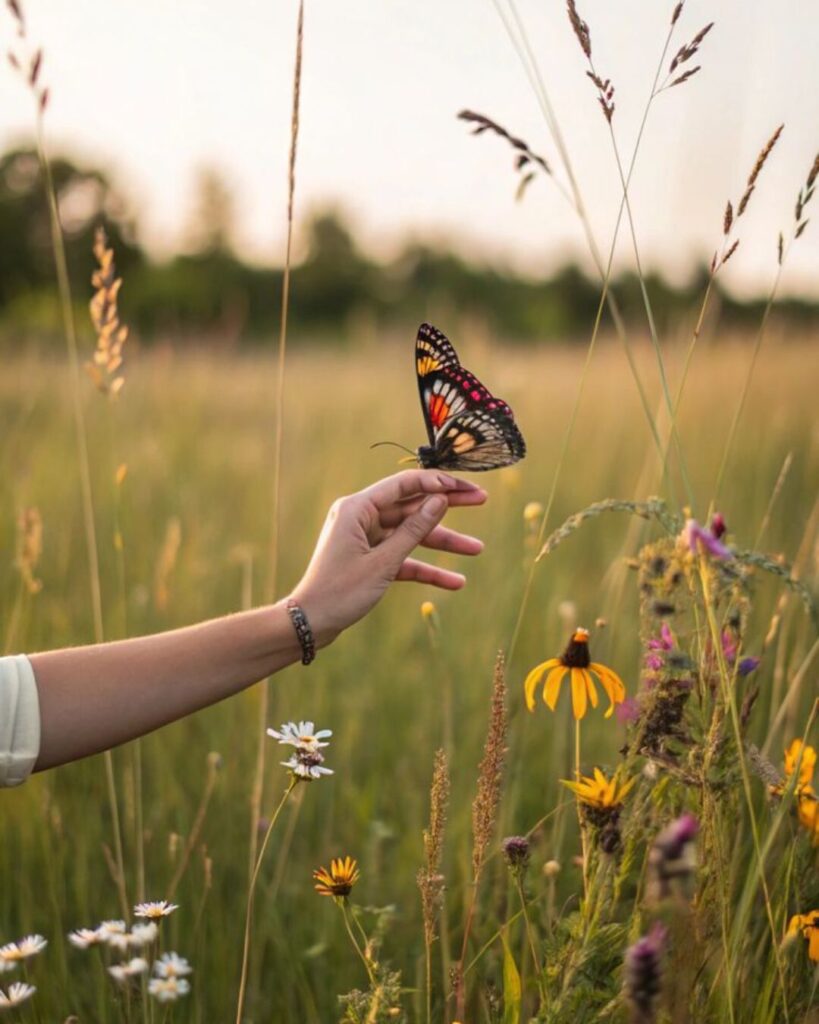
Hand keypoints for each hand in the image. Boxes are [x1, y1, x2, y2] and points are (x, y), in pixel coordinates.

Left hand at [291, 470, 486, 646]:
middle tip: (481, 498)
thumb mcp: (383, 562)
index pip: (404, 484)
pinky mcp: (370, 559)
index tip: (466, 487)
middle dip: (447, 506)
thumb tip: (440, 500)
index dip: (438, 483)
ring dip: (443, 542)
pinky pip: (404, 558)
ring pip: (411, 534)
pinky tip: (455, 581)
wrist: (310, 623)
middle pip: (412, 505)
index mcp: (357, 508)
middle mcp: (360, 517)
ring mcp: (366, 538)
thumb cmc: (340, 591)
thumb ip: (414, 530)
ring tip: (477, 548)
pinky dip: (426, 568)